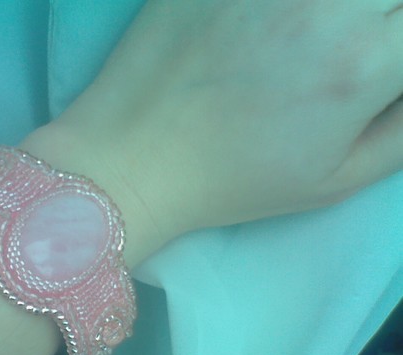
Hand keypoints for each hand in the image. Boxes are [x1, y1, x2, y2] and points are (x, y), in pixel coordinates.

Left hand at [23, 0, 402, 264]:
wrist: (133, 160)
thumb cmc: (229, 181)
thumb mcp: (333, 180)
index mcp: (359, 65)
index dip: (399, 41)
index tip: (382, 56)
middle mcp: (320, 7)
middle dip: (382, 17)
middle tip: (351, 41)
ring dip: (336, 3)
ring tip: (307, 32)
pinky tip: (271, 17)